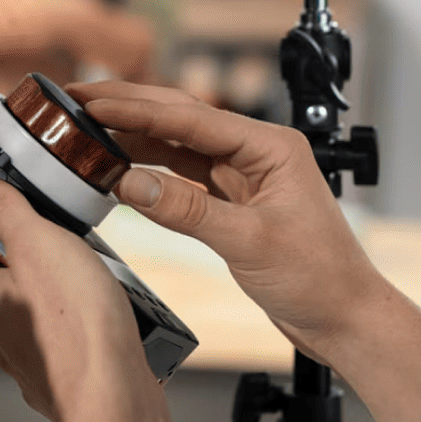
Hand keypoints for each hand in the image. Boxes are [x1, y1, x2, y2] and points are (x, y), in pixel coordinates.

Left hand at [0, 170, 157, 421]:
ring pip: (43, 327)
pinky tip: (116, 330)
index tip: (19, 228)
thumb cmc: (78, 325)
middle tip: (73, 257)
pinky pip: (73, 355)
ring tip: (103, 291)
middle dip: (38, 276)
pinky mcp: (68, 388)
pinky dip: (89, 341)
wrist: (114, 399)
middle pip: (11, 296)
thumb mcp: (38, 242)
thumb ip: (4, 210)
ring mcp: (35, 368)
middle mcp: (6, 338)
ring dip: (66, 309)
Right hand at [71, 81, 394, 354]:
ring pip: (176, 147)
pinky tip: (118, 171)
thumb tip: (129, 183)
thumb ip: (186, 210)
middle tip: (76, 102)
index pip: (190, 117)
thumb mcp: (248, 242)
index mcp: (270, 146)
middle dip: (127, 109)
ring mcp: (242, 177)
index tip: (91, 102)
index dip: (135, 107)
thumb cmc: (321, 277)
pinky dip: (148, 173)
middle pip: (180, 120)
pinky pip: (181, 178)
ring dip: (132, 139)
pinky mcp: (232, 203)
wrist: (344, 319)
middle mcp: (256, 153)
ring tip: (86, 132)